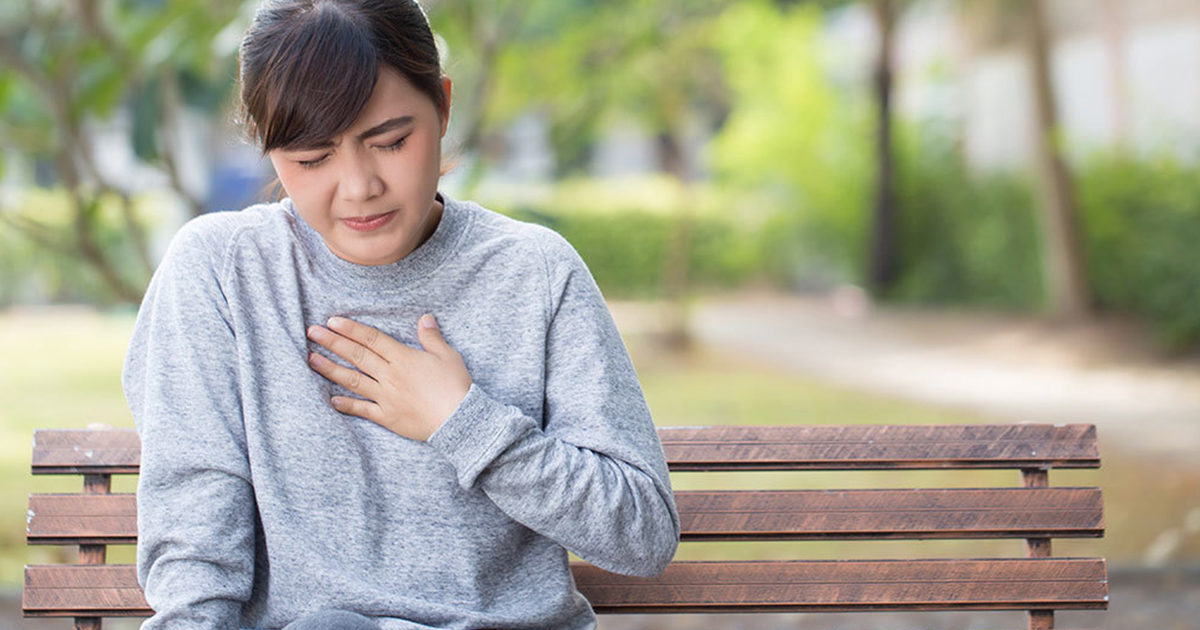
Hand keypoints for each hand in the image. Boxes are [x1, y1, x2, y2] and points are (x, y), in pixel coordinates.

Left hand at [305, 314, 471, 440]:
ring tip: (312, 359)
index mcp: (403, 358)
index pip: (372, 339)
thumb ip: (431, 337)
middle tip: (312, 332)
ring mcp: (386, 397)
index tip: (333, 321)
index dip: (351, 329)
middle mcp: (390, 375)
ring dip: (331, 369)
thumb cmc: (455, 386)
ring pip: (353, 380)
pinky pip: (363, 409)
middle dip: (332, 342)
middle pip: (357, 356)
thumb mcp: (447, 356)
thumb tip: (424, 318)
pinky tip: (332, 400)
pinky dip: (347, 405)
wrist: (459, 420)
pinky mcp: (387, 417)